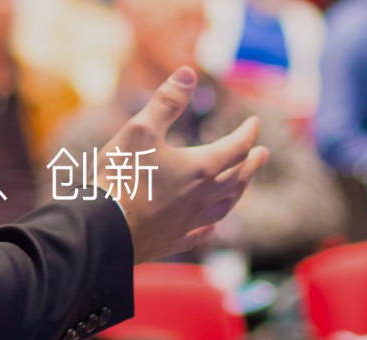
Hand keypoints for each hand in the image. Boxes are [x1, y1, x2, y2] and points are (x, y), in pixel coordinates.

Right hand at [103, 67, 268, 262]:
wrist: (103, 228)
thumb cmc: (120, 177)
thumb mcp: (140, 130)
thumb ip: (166, 102)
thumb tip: (188, 73)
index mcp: (199, 168)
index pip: (235, 147)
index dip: (247, 133)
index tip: (254, 123)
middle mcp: (201, 197)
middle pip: (237, 178)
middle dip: (251, 163)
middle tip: (262, 154)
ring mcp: (189, 221)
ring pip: (224, 207)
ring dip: (238, 193)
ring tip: (243, 186)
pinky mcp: (172, 240)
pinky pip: (200, 233)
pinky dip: (211, 226)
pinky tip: (211, 226)